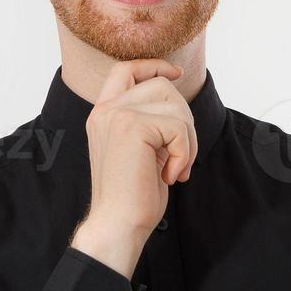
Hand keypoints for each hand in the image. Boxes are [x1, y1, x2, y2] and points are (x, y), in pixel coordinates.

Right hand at [70, 59, 197, 277]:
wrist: (117, 225)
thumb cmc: (132, 196)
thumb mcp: (140, 149)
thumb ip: (148, 122)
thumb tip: (177, 100)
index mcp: (103, 114)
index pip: (125, 69)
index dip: (154, 65)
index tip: (176, 74)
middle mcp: (106, 110)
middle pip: (160, 86)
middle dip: (183, 119)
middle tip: (181, 156)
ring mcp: (116, 115)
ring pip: (174, 104)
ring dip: (187, 138)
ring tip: (175, 168)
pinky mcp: (132, 127)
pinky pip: (178, 128)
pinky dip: (185, 154)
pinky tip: (171, 176)